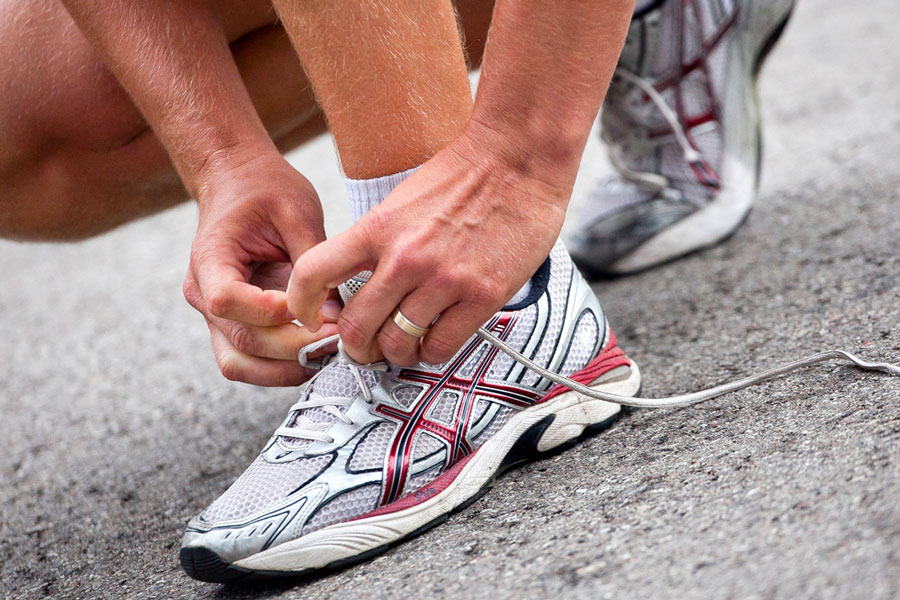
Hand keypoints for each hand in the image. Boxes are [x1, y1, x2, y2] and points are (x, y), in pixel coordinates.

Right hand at [183, 153, 339, 385]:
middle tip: (338, 338)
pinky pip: (250, 359)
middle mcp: (204, 293)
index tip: (310, 305)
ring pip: (240, 363)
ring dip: (285, 367)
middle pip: (241, 341)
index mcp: (210, 259)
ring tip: (328, 352)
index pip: (228, 301)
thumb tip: (333, 312)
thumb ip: (313, 263)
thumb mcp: (297, 210)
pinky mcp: (233, 324)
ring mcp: (214, 315)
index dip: (271, 311)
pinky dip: (281, 365)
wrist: (237, 180)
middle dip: (294, 346)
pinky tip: (316, 352)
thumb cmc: (265, 189)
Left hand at [286, 132, 569, 365]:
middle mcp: (404, 258)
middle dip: (355, 348)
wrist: (517, 158)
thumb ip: (377, 243)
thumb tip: (360, 285)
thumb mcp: (401, 201)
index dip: (301, 305)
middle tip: (364, 348)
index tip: (307, 317)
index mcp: (377, 229)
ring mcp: (444, 280)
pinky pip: (440, 348)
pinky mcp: (481, 297)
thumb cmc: (462, 175)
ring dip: (397, 353)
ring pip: (398, 345)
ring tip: (405, 345)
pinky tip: (435, 339)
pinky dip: (431, 352)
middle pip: (355, 327)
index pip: (313, 273)